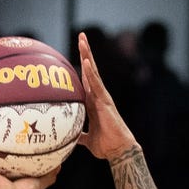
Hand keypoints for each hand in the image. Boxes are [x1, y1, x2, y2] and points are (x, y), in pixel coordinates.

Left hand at [76, 31, 137, 160]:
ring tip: (83, 40)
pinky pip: (97, 85)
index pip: (86, 81)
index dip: (82, 67)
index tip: (77, 55)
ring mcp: (102, 97)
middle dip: (85, 54)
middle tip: (81, 37)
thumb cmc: (106, 146)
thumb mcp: (87, 140)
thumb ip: (79, 136)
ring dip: (87, 56)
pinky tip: (86, 61)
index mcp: (93, 103)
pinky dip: (91, 73)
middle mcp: (98, 97)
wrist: (118, 151)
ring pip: (93, 73)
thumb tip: (69, 139)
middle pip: (90, 71)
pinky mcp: (106, 102)